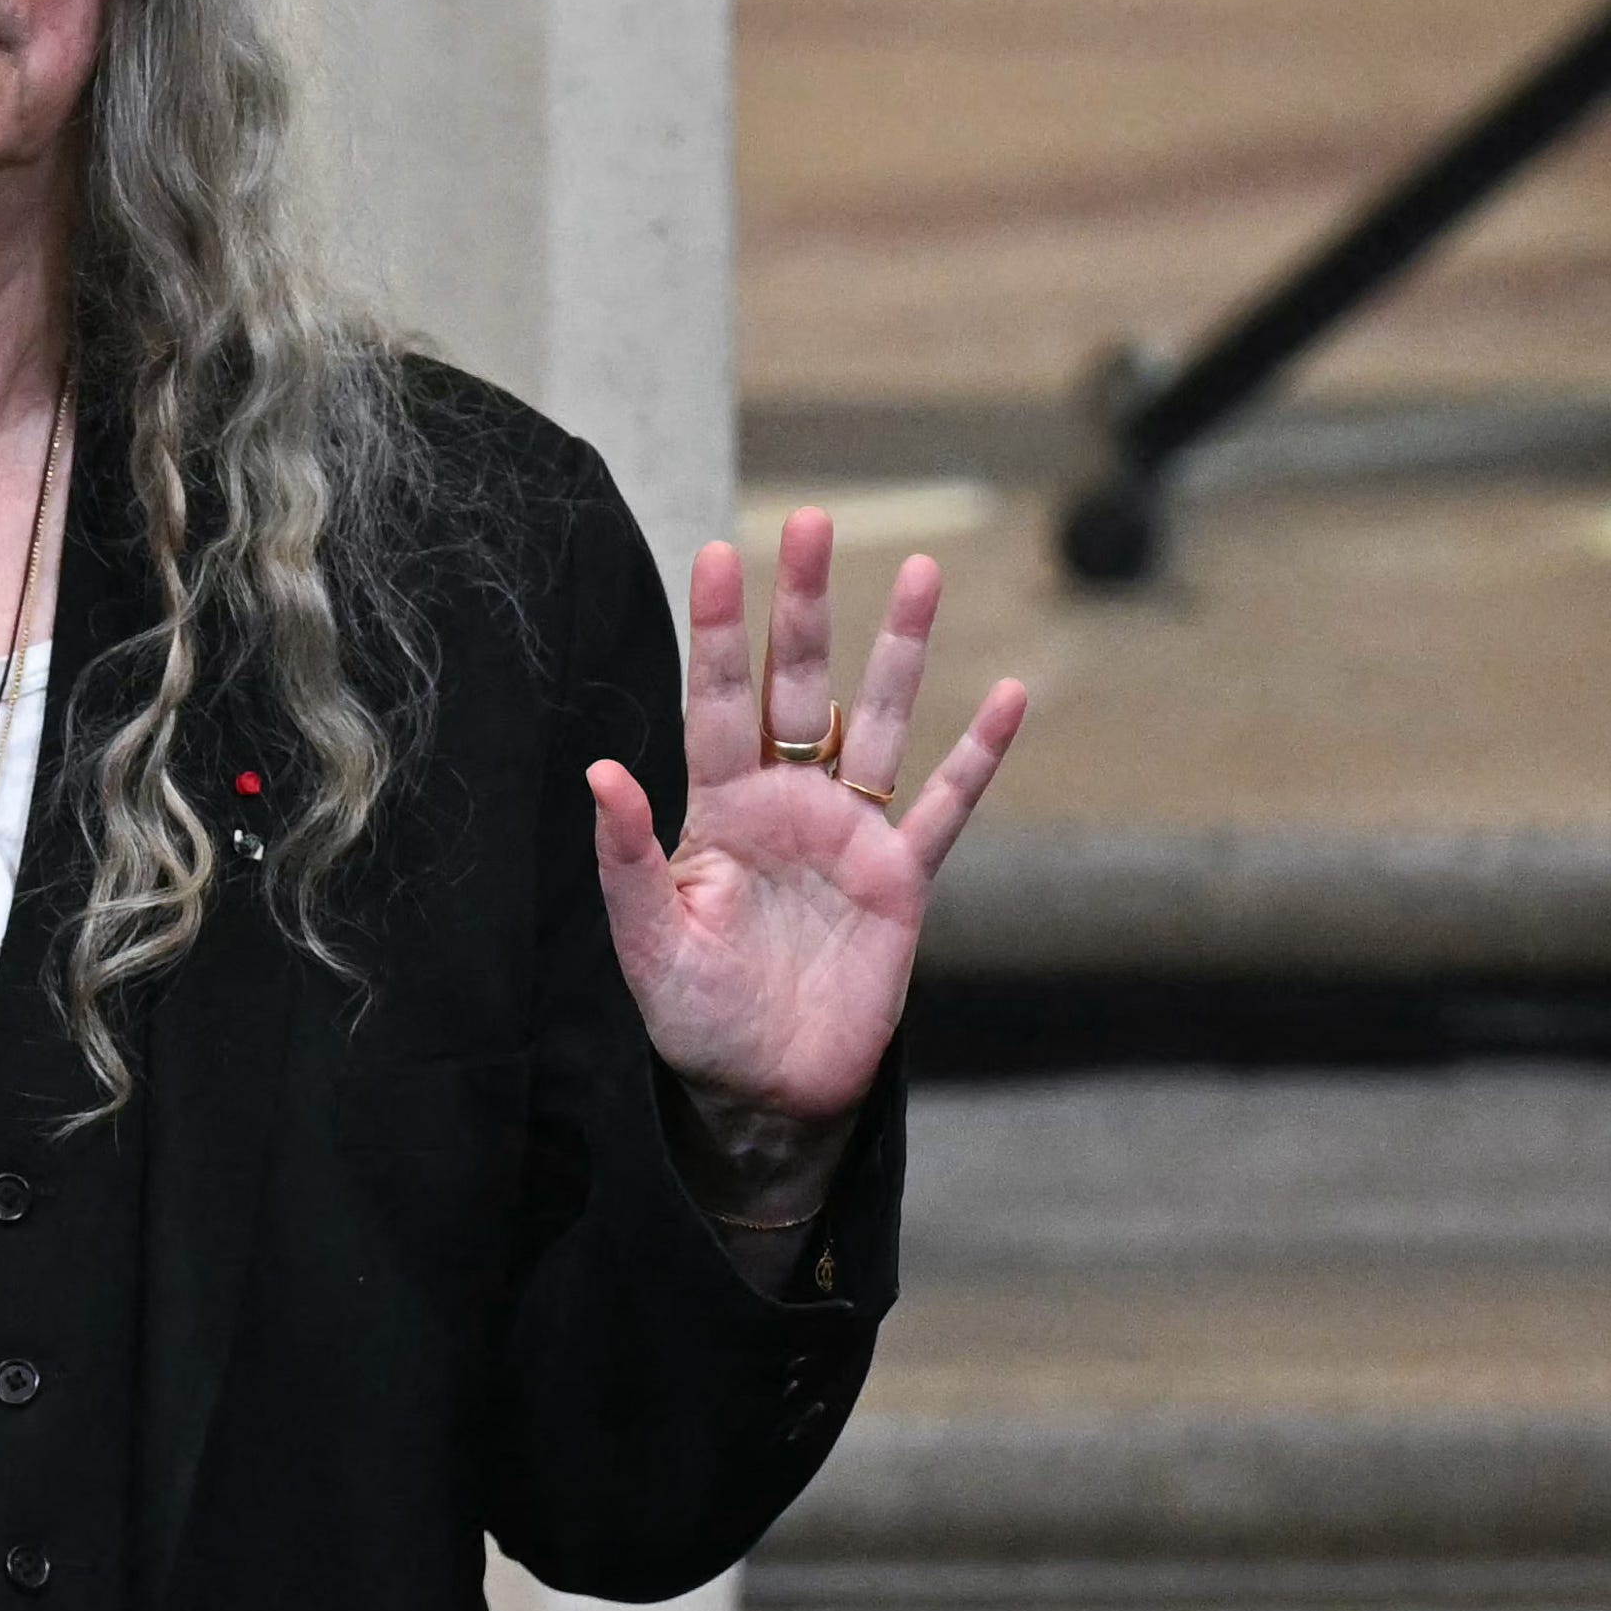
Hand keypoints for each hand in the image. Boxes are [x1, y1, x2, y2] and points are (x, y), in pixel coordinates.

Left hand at [585, 512, 1025, 1153]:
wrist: (764, 1091)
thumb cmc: (694, 1017)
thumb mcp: (646, 942)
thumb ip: (625, 858)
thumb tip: (601, 770)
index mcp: (717, 809)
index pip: (716, 700)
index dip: (718, 630)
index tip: (718, 552)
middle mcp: (786, 804)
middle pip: (798, 684)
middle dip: (805, 605)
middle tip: (812, 519)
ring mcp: (848, 835)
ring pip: (878, 723)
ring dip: (899, 650)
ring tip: (921, 572)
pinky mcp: (902, 880)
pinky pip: (945, 806)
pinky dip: (977, 754)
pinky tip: (1008, 695)